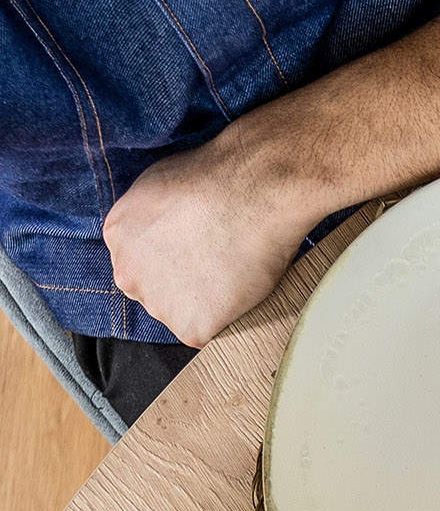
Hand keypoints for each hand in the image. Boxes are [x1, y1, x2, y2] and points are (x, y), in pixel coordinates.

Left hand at [103, 123, 317, 347]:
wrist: (251, 193)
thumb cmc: (213, 179)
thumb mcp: (158, 184)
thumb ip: (150, 218)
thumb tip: (164, 230)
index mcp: (117, 236)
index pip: (138, 263)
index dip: (169, 261)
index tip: (192, 253)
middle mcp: (129, 274)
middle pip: (153, 294)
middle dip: (179, 286)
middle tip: (212, 265)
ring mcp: (159, 304)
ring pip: (180, 315)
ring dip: (203, 304)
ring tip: (228, 272)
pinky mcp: (192, 327)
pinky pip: (209, 331)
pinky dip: (225, 317)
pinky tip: (237, 286)